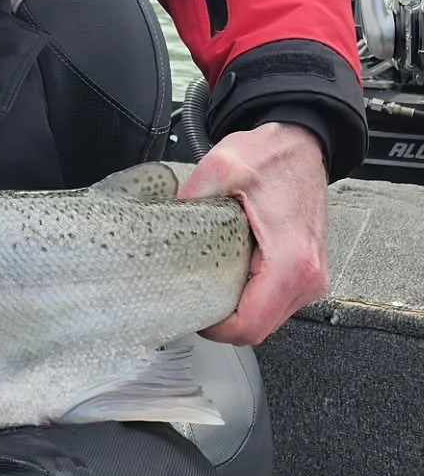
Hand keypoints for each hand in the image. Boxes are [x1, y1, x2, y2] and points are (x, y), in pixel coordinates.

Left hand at [180, 121, 328, 346]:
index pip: (251, 326)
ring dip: (238, 310)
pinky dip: (251, 298)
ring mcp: (312, 279)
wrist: (303, 145)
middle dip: (222, 321)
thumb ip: (191, 197)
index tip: (191, 313)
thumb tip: (163, 223)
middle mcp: (309, 277)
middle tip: (192, 296)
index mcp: (292, 260)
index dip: (216, 330)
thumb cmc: (273, 156)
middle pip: (258, 329)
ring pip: (268, 320)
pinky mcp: (308, 274)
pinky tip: (232, 274)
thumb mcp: (223, 167)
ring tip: (210, 282)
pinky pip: (275, 303)